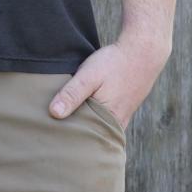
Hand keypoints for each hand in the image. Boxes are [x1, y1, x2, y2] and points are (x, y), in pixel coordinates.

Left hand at [48, 33, 171, 129]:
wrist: (142, 53)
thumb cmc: (114, 64)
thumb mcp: (89, 76)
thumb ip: (72, 94)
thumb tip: (53, 113)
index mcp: (106, 121)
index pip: (81, 138)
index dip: (65, 134)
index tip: (50, 132)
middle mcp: (115, 126)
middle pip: (89, 135)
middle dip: (73, 133)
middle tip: (53, 129)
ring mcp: (120, 120)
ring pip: (97, 128)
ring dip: (83, 125)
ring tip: (64, 121)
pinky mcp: (122, 112)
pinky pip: (104, 121)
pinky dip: (93, 118)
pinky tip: (83, 110)